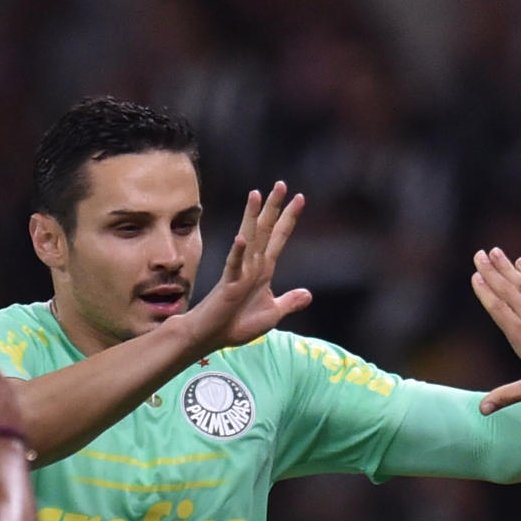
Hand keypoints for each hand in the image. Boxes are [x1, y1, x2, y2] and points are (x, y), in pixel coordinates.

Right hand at [179, 182, 310, 351]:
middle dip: (273, 207)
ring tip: (256, 194)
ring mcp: (240, 272)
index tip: (300, 197)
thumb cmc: (237, 324)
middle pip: (265, 230)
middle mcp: (253, 265)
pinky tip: (242, 237)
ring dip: (253, 217)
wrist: (212, 336)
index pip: (279, 238)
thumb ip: (289, 302)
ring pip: (249, 239)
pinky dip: (239, 252)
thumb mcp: (272, 314)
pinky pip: (234, 265)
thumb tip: (308, 294)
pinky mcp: (229, 285)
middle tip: (281, 184)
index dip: (289, 218)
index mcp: (264, 270)